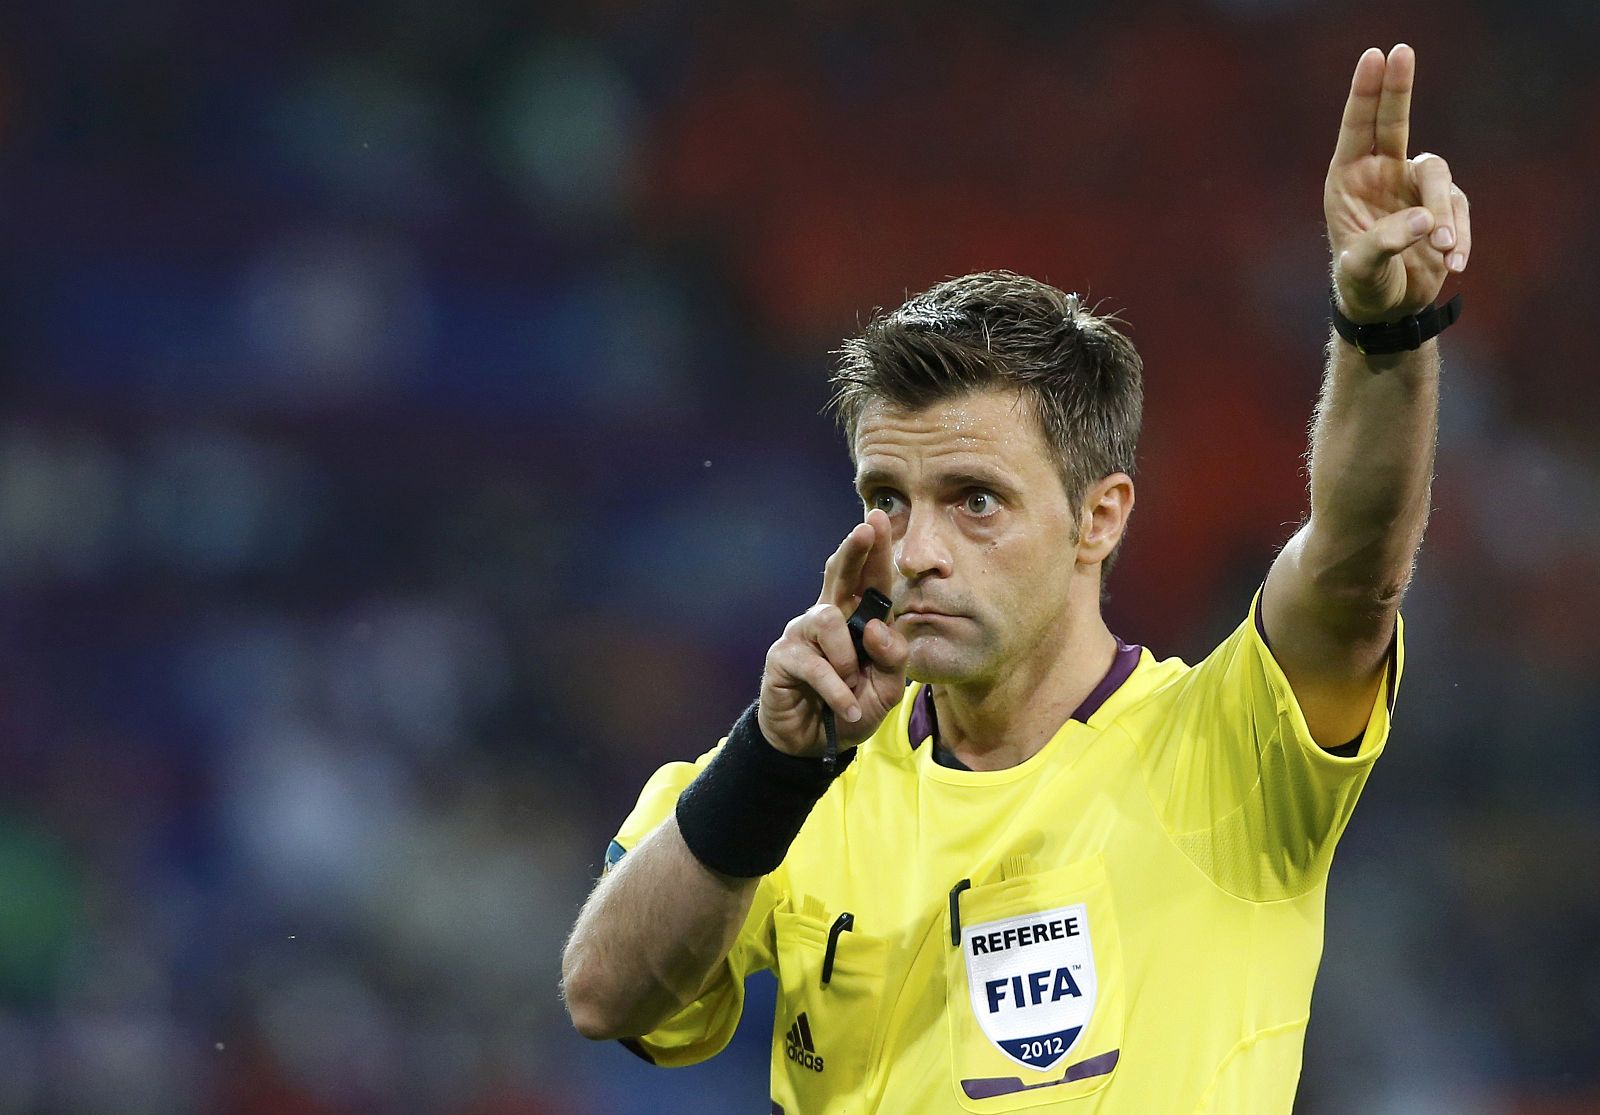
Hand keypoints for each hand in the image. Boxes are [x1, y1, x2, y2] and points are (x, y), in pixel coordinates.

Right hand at [759, 509, 909, 757]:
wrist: (813, 745)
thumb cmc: (850, 708)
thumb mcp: (885, 691)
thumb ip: (893, 660)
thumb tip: (877, 626)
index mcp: (858, 620)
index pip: (869, 580)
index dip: (875, 549)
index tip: (879, 519)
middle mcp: (829, 617)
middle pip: (838, 573)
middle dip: (854, 549)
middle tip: (867, 528)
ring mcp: (803, 634)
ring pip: (830, 622)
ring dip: (849, 661)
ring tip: (852, 689)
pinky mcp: (783, 656)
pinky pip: (816, 664)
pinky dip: (836, 690)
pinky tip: (844, 709)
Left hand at [1326, 44, 1471, 323]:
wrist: (1386, 308)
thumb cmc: (1361, 284)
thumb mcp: (1361, 268)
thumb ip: (1385, 242)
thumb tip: (1425, 221)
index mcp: (1348, 180)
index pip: (1357, 128)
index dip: (1366, 92)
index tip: (1375, 56)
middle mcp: (1381, 174)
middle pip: (1395, 121)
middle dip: (1398, 88)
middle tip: (1403, 51)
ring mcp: (1413, 187)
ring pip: (1438, 178)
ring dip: (1443, 214)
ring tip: (1440, 251)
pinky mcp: (1442, 206)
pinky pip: (1457, 211)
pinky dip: (1458, 237)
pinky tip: (1453, 264)